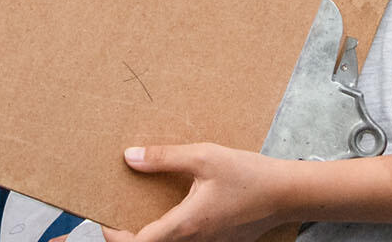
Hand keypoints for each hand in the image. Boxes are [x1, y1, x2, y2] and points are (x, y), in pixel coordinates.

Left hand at [104, 143, 287, 241]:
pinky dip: (172, 230)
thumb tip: (130, 157)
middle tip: (119, 212)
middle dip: (130, 234)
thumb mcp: (203, 157)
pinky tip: (175, 207)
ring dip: (152, 233)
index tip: (105, 220)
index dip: (115, 236)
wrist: (287, 194)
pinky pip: (187, 241)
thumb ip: (164, 157)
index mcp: (185, 225)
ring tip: (143, 207)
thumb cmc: (249, 176)